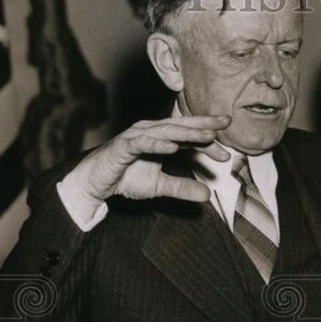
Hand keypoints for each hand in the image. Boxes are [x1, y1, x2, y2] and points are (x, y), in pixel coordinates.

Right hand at [64, 115, 231, 204]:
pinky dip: (157, 144)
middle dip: (204, 125)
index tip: (227, 154)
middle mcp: (150, 132)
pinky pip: (141, 143)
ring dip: (187, 132)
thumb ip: (182, 188)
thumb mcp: (158, 186)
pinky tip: (172, 148)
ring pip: (165, 131)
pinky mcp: (121, 146)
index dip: (208, 142)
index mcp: (160, 138)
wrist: (93, 184)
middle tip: (225, 124)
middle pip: (181, 126)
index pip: (189, 135)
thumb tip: (207, 196)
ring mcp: (135, 136)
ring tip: (207, 134)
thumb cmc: (125, 178)